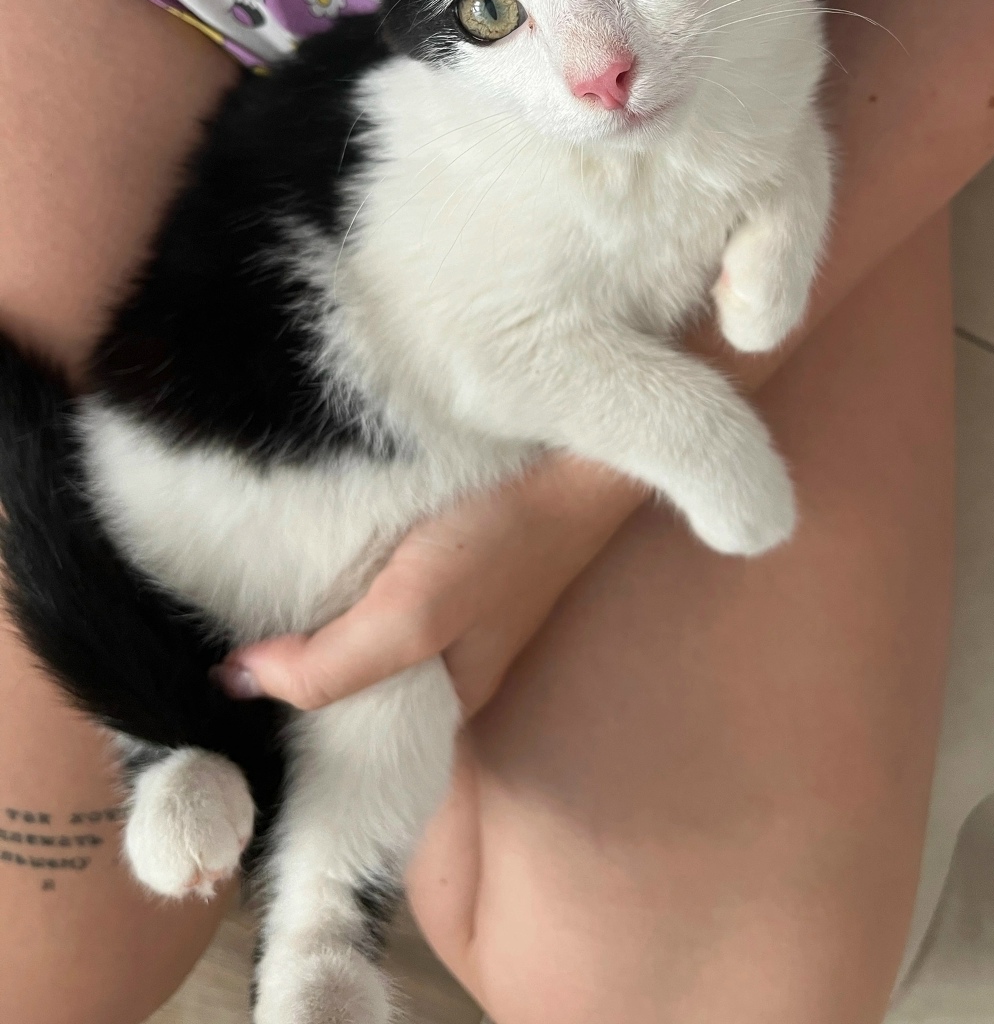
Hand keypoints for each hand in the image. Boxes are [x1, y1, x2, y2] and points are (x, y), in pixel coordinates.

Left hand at [214, 456, 644, 715]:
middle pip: (355, 687)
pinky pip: (379, 588)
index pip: (359, 747)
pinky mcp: (450, 556)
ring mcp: (454, 607)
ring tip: (233, 607)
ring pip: (363, 634)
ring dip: (312, 623)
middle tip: (208, 654)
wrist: (575, 455)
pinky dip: (340, 581)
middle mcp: (449, 663)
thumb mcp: (413, 615)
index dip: (291, 739)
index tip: (221, 719)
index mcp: (448, 702)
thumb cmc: (501, 539)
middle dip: (289, 677)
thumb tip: (236, 683)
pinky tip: (302, 556)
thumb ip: (330, 664)